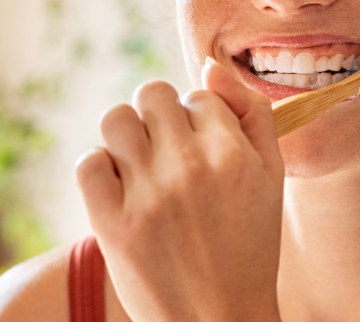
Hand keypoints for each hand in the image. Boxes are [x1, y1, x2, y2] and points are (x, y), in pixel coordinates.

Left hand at [76, 58, 284, 321]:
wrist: (220, 321)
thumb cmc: (249, 247)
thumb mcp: (271, 177)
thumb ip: (252, 113)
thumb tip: (210, 64)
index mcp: (233, 153)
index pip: (198, 95)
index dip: (197, 120)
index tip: (201, 153)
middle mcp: (190, 166)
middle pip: (152, 94)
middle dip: (158, 118)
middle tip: (166, 155)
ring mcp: (149, 195)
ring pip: (115, 119)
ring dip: (125, 136)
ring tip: (139, 167)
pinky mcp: (113, 224)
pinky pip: (88, 163)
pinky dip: (99, 170)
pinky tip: (120, 191)